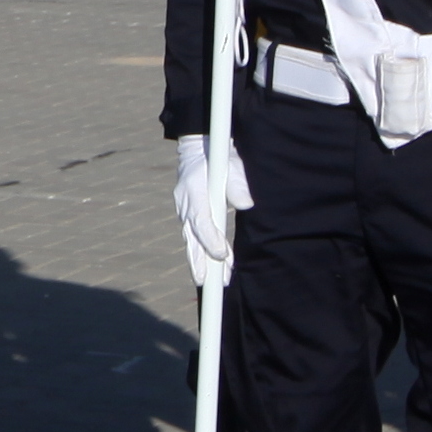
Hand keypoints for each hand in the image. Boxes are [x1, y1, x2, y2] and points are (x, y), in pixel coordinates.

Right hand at [169, 136, 244, 289]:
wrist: (200, 148)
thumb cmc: (219, 156)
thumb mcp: (231, 163)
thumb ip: (237, 183)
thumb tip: (247, 204)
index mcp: (193, 189)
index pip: (200, 219)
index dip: (210, 238)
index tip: (222, 254)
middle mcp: (185, 203)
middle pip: (191, 236)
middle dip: (198, 260)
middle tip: (206, 282)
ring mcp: (185, 210)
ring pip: (191, 240)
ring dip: (201, 262)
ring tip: (212, 283)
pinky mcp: (189, 215)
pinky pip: (195, 237)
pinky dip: (204, 252)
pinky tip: (216, 267)